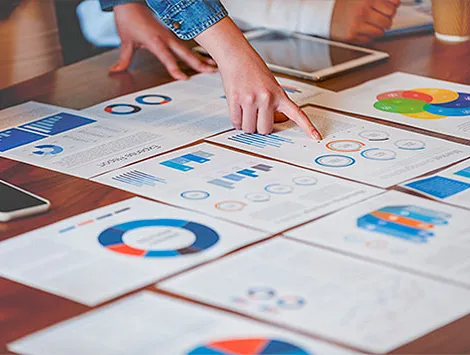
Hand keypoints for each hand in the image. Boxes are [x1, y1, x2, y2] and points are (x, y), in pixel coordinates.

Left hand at [111, 3, 216, 78]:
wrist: (131, 2)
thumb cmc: (129, 18)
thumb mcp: (125, 41)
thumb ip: (124, 58)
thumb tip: (116, 70)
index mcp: (155, 40)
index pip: (167, 57)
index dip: (175, 69)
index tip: (183, 77)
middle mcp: (166, 38)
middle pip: (185, 53)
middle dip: (198, 63)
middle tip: (210, 71)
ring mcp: (171, 35)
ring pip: (188, 50)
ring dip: (201, 58)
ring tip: (213, 66)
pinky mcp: (172, 34)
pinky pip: (186, 45)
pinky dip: (196, 52)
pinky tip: (205, 58)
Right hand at [195, 18, 321, 138]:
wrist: (236, 56)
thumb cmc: (253, 69)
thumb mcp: (271, 85)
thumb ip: (275, 103)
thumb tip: (276, 121)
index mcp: (279, 94)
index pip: (297, 114)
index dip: (307, 127)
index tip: (316, 137)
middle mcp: (266, 98)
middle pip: (265, 130)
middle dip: (260, 126)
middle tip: (257, 116)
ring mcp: (250, 100)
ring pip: (249, 128)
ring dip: (247, 124)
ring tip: (246, 110)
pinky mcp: (235, 101)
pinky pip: (236, 123)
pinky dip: (237, 121)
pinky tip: (239, 110)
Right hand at [330, 0, 399, 42]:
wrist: (324, 13)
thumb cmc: (343, 4)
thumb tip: (396, 3)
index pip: (393, 7)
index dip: (392, 8)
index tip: (389, 8)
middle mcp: (362, 12)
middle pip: (388, 21)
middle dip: (386, 19)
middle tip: (379, 17)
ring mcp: (357, 25)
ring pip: (381, 32)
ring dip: (378, 28)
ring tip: (371, 23)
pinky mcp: (352, 36)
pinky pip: (369, 39)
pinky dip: (368, 35)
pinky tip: (362, 29)